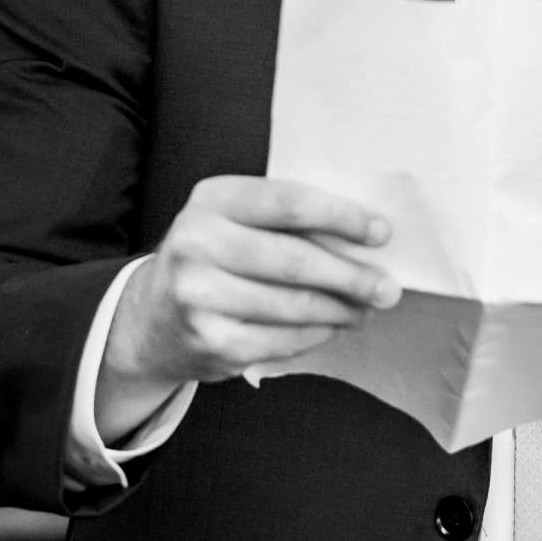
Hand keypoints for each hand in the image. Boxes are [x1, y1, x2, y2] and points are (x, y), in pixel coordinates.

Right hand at [96, 177, 399, 441]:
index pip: (289, 203)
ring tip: (365, 310)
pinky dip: (316, 335)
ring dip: (341, 311)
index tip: (382, 233)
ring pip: (294, 306)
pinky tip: (331, 328)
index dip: (342, 218)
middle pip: (295, 261)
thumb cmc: (215, 257)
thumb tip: (365, 239)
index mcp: (212, 199)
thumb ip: (287, 220)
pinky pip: (282, 341)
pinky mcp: (210, 341)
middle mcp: (197, 243)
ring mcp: (199, 295)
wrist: (154, 317)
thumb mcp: (235, 220)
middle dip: (351, 277)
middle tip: (387, 289)